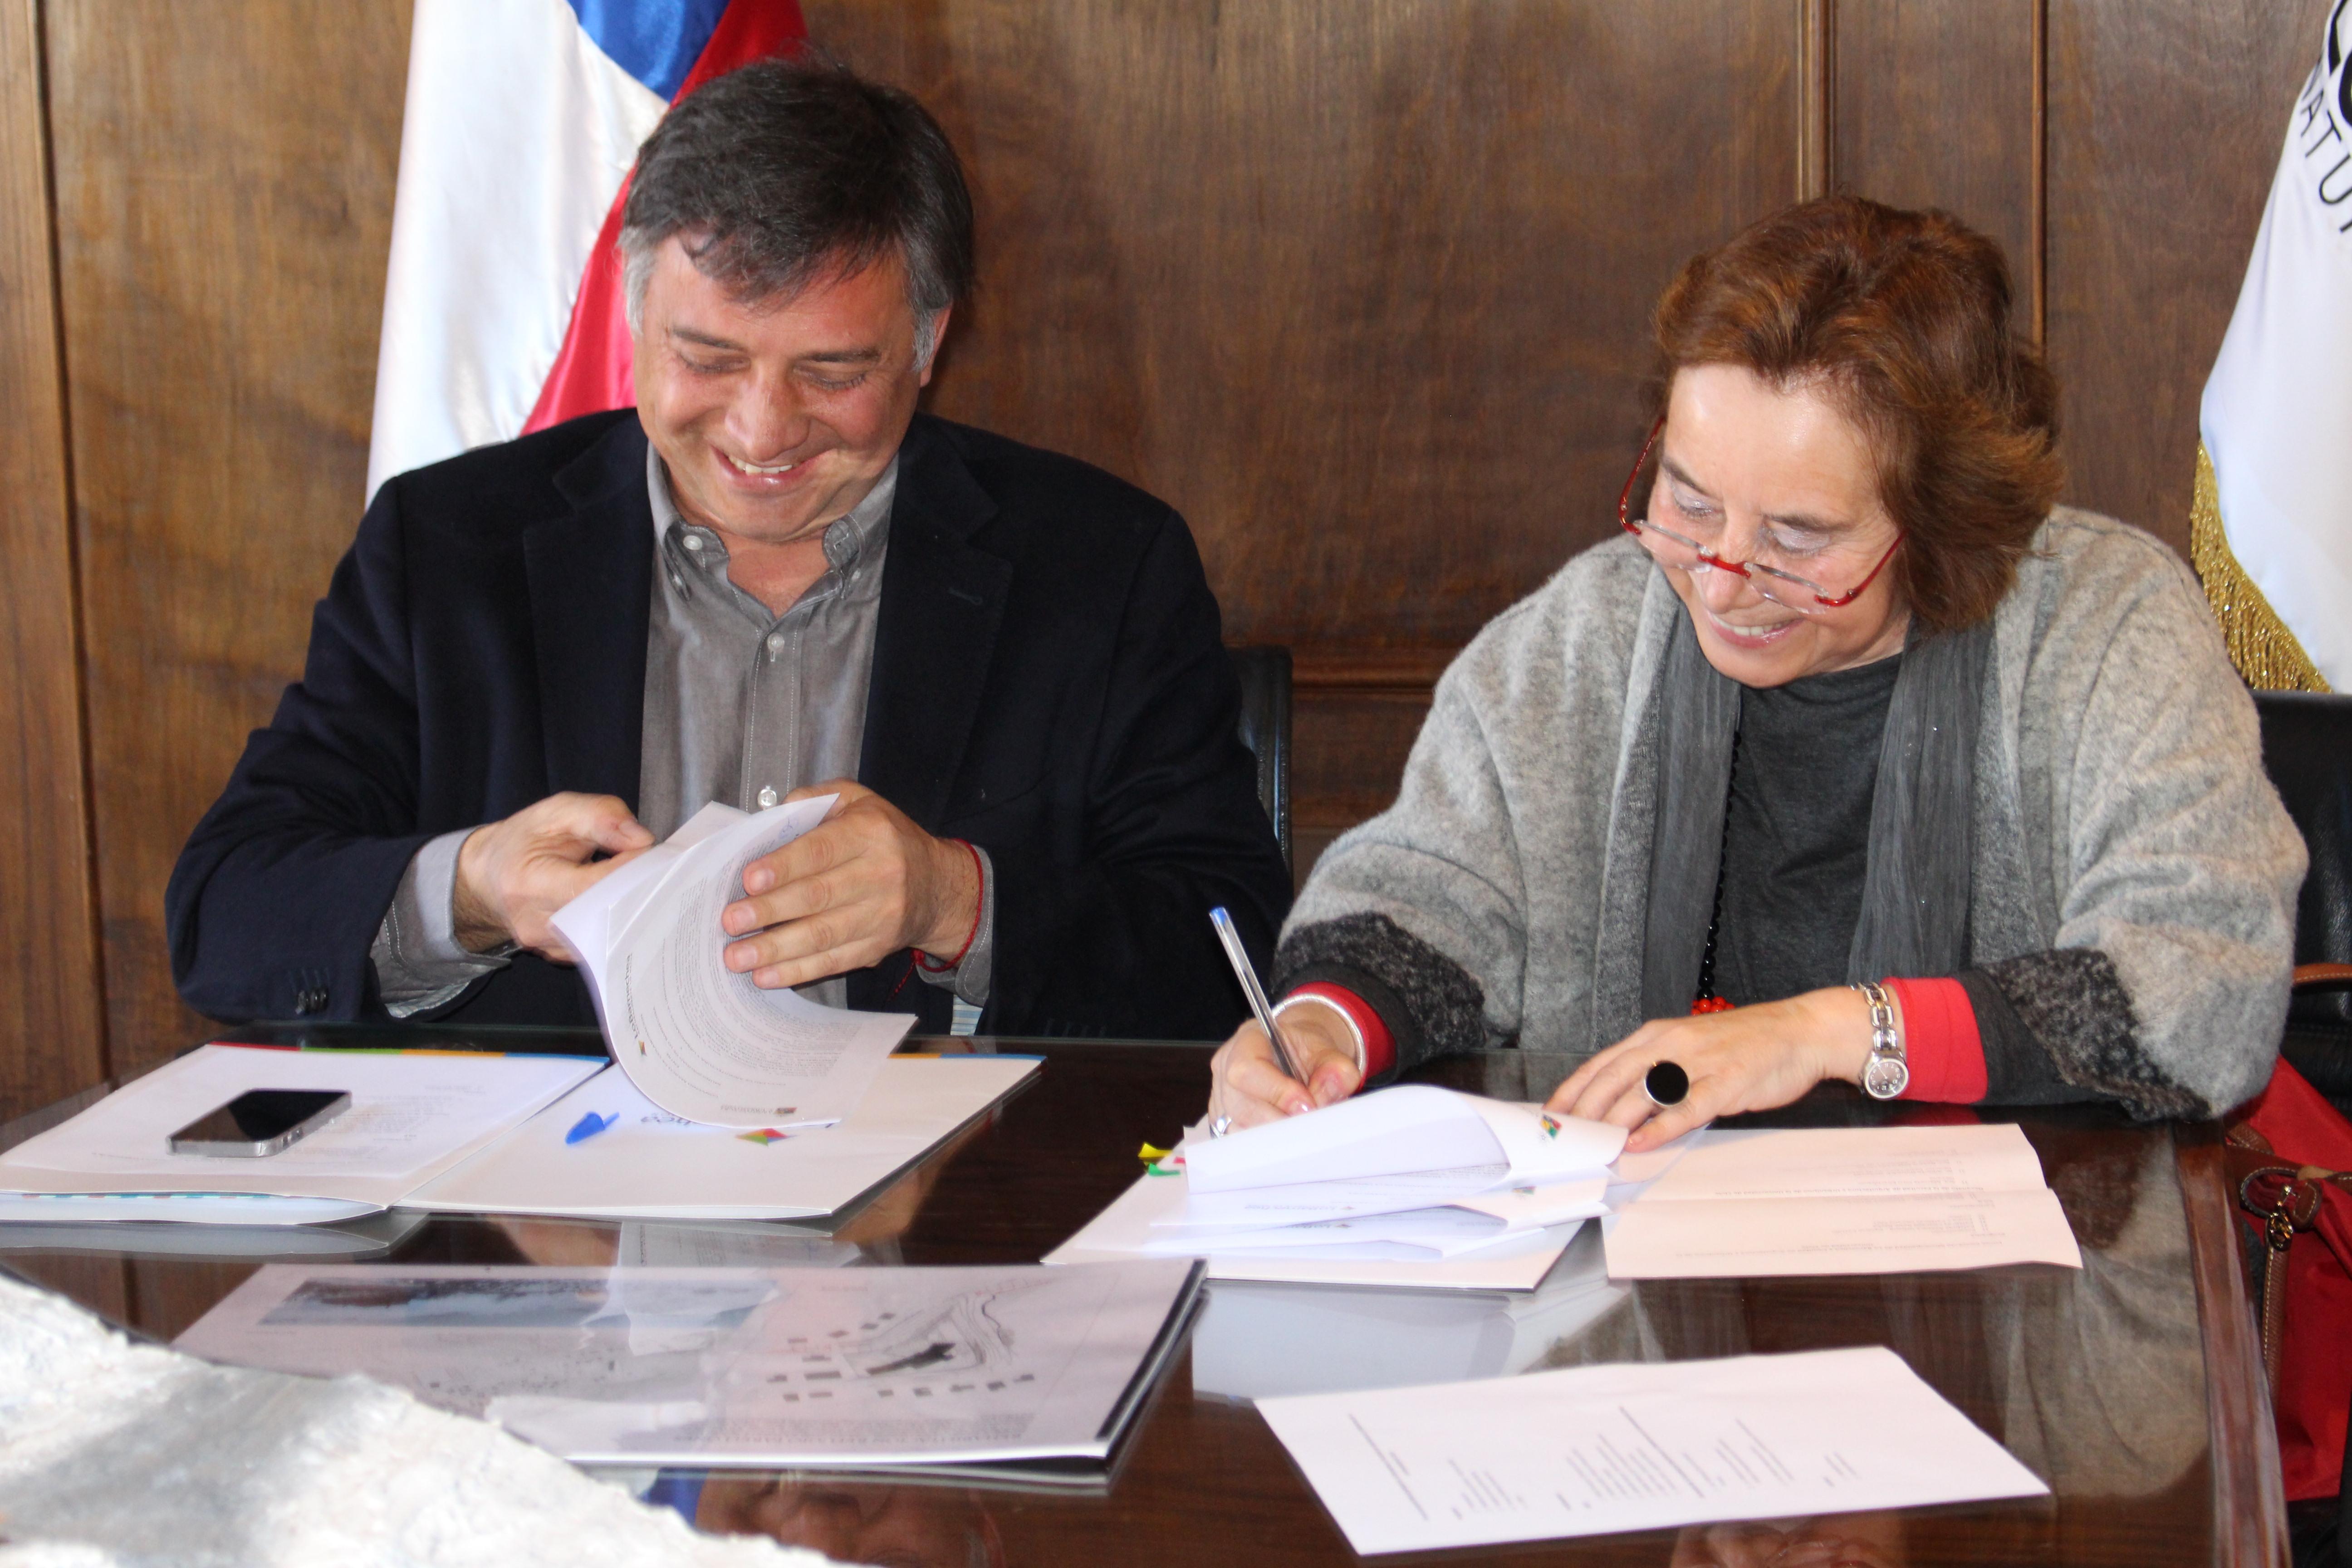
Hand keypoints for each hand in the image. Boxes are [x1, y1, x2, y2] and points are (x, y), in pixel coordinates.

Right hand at [451, 792, 653, 960]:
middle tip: (658, 872)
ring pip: (608, 935)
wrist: (488, 876)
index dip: (630, 870)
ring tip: (642, 884)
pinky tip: (624, 902)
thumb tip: (642, 839)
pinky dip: (617, 922)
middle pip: (606, 917)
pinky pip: (601, 943)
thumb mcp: (558, 812)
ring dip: (630, 909)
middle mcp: (536, 924)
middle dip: (638, 893)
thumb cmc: (523, 841)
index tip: (652, 855)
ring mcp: (547, 946)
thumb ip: (602, 816)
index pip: (594, 886)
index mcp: (530, 883)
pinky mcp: (559, 955)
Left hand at [720, 780, 979, 988]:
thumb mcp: (859, 801)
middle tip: (730, 921)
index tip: (748, 880)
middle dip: (770, 911)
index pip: (821, 850)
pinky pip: (833, 961)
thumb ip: (816, 799)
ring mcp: (881, 915)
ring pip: (823, 935)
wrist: (938, 885)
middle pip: (818, 896)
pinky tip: (765, 975)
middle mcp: (880, 874)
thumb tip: (773, 815)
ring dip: (776, 948)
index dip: (784, 866)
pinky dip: (797, 970)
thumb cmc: (885, 838)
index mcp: (870, 832)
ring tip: (737, 957)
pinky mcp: (877, 946)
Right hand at [1206, 999, 1362, 1128]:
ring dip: (1273, 1137)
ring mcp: (1222, 1097)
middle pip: (1242, 1106)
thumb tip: (1330, 1092)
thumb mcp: (1326, 1049)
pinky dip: (1266, 1145)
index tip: (1308, 1106)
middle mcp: (1225, 1068)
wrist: (1296, 1055)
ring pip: (1239, 1129)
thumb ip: (1335, 1068)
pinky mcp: (1225, 1121)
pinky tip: (1287, 1140)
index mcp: (1247, 1041)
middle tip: (1311, 1127)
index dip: (1277, 1093)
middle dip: (1280, 1122)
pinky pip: (1241, 1140)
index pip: (1247, 1070)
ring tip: (1302, 1132)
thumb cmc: (1304, 1051)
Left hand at [1546, 986, 1883, 1151]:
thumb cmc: (1743, 1045)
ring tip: (1591, 1145)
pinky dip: (1660, 1127)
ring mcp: (1700, 1062)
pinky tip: (1640, 1142)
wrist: (1800, 1032)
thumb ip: (1657, 1071)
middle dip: (1583, 1110)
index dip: (1573, 1089)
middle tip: (1562, 1137)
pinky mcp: (1727, 1081)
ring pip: (1644, 1092)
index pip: (1603, 1063)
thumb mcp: (1690, 1049)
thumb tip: (1621, 1104)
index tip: (1550, 1113)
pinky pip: (1687, 1107)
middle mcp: (1672, 1044)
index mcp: (1658, 1035)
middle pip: (1613, 1078)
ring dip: (1613, 1121)